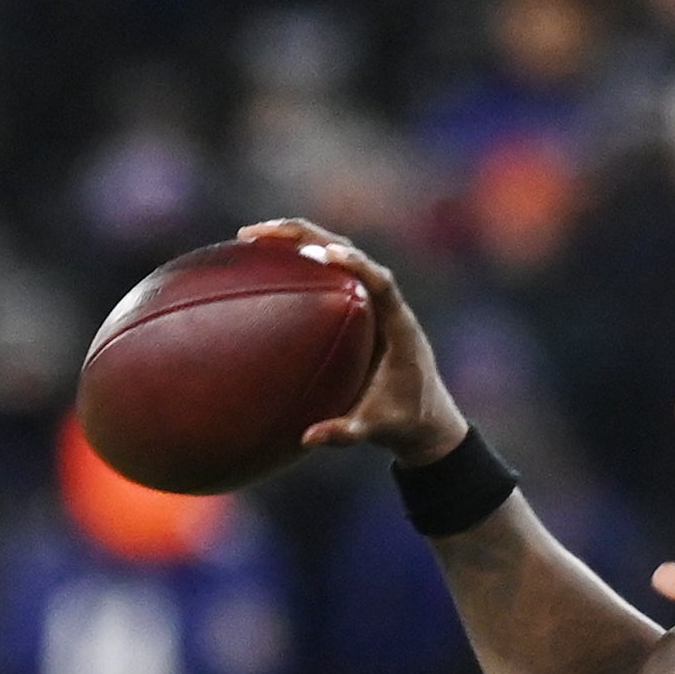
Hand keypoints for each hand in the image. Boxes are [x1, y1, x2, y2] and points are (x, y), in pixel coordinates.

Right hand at [236, 218, 469, 465]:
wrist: (426, 418)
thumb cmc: (404, 421)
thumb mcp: (377, 429)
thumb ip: (347, 433)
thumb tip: (307, 438)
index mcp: (399, 328)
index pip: (381, 283)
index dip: (357, 264)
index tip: (327, 254)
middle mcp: (385, 305)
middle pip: (348, 253)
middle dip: (306, 237)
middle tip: (260, 235)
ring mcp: (369, 300)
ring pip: (333, 254)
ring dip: (295, 241)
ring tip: (248, 238)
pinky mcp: (355, 304)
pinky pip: (325, 273)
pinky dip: (294, 262)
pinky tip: (257, 262)